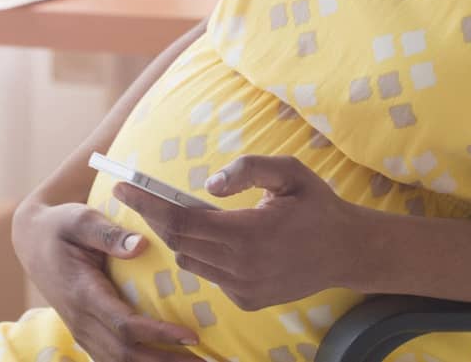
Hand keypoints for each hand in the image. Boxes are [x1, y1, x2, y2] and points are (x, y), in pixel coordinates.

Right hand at [12, 200, 199, 360]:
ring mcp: (82, 332)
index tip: (191, 336)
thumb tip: (141, 245)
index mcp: (82, 293)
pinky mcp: (87, 335)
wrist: (33, 241)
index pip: (124, 325)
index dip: (158, 334)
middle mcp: (81, 320)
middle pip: (127, 355)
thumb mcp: (80, 219)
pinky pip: (114, 360)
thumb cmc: (60, 226)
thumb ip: (108, 234)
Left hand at [114, 154, 363, 310]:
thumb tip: (209, 184)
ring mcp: (244, 289)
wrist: (347, 251)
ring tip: (187, 213)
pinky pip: (210, 275)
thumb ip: (248, 169)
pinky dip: (205, 255)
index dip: (148, 204)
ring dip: (182, 237)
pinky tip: (221, 239)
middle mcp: (243, 267)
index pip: (181, 221)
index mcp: (249, 233)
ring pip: (190, 261)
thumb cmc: (316, 205)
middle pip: (179, 242)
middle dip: (156, 217)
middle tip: (142, 194)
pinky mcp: (247, 301)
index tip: (123, 185)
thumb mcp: (290, 172)